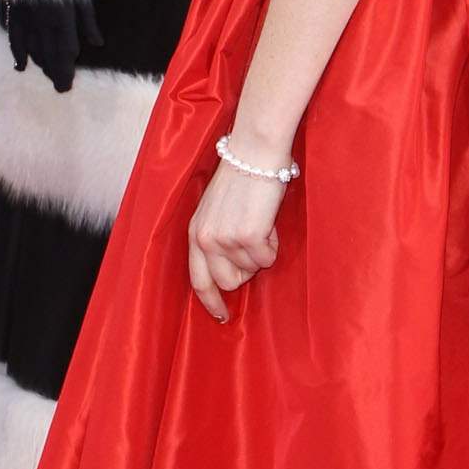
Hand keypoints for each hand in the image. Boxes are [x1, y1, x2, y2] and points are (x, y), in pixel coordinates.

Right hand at [1, 0, 101, 94]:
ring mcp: (22, 11)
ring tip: (47, 77)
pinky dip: (17, 50)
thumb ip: (87, 18)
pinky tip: (20, 65)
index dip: (65, 69)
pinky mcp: (9, 4)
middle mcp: (40, 16)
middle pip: (47, 52)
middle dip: (54, 72)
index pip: (63, 49)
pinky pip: (12, 33)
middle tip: (61, 89)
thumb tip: (97, 44)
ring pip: (29, 46)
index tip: (68, 85)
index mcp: (60, 12)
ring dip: (38, 63)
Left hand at [188, 158, 283, 322]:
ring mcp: (226, 240)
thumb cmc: (241, 176)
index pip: (198, 280)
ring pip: (251, 270)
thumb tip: (234, 268)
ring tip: (259, 223)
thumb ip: (217, 238)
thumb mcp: (216, 209)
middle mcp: (205, 239)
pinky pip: (268, 258)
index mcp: (195, 232)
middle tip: (254, 244)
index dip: (211, 301)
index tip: (222, 316)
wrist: (254, 152)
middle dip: (246, 270)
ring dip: (261, 252)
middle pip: (229, 282)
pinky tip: (268, 221)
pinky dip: (273, 244)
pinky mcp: (248, 237)